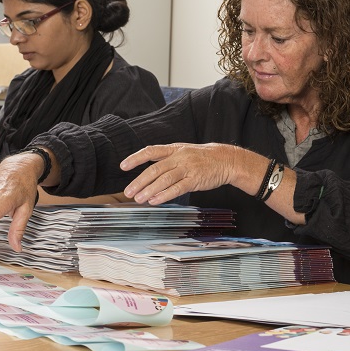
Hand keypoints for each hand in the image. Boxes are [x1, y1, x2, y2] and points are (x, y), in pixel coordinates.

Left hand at [120, 143, 235, 205]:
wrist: (226, 160)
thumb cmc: (203, 158)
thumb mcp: (184, 152)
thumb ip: (168, 160)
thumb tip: (149, 173)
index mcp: (174, 149)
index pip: (151, 151)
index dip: (136, 158)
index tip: (123, 166)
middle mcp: (179, 157)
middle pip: (155, 169)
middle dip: (139, 182)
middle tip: (128, 192)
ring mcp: (187, 168)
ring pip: (164, 180)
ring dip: (149, 190)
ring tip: (139, 199)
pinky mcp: (195, 180)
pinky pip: (177, 188)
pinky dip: (164, 195)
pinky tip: (155, 201)